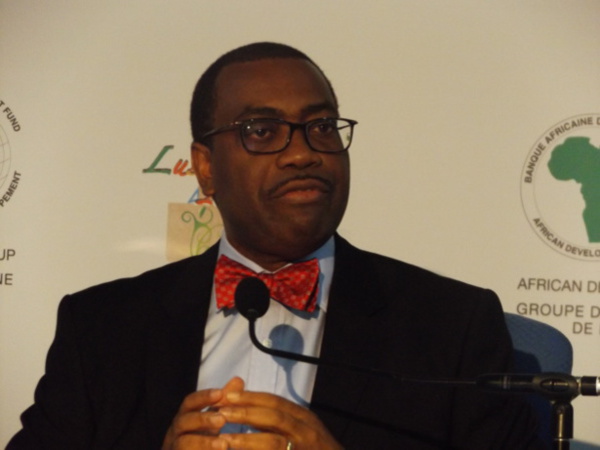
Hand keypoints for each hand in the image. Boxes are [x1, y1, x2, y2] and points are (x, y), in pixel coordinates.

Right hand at [162, 377, 244, 449]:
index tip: (220, 393)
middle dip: (203, 419)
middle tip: (221, 419)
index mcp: (185, 417)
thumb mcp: (214, 419)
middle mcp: (176, 431)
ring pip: (183, 443)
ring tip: (223, 444)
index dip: (203, 397)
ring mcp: (174, 447)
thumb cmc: (202, 439)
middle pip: (184, 421)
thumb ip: (224, 402)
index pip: (190, 402)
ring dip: (203, 442)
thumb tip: (238, 380)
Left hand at [218, 390, 342, 449]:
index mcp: (304, 417)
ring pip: (274, 442)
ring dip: (248, 441)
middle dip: (247, 414)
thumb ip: (279, 418)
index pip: (275, 402)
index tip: (229, 395)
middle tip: (222, 413)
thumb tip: (249, 405)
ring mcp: (302, 449)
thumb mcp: (302, 428)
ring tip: (225, 440)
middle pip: (275, 418)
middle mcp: (306, 431)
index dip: (251, 397)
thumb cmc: (315, 448)